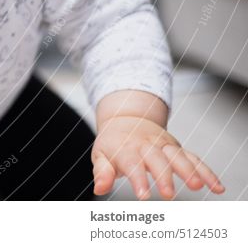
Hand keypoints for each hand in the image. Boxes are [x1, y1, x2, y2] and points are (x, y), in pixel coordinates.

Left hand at [91, 115, 224, 199]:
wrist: (126, 119)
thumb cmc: (113, 143)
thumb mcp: (101, 155)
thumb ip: (102, 172)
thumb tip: (99, 188)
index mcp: (126, 148)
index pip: (132, 164)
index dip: (138, 179)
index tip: (144, 195)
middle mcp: (147, 145)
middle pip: (157, 160)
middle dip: (164, 176)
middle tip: (168, 194)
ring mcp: (164, 145)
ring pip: (178, 156)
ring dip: (189, 170)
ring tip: (197, 186)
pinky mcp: (177, 148)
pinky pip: (194, 158)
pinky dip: (206, 171)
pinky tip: (217, 187)